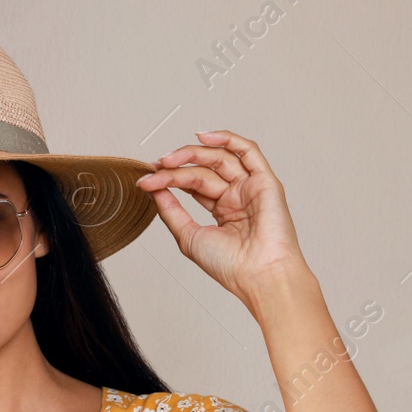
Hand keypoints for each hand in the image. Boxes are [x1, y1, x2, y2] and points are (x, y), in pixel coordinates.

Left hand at [136, 130, 309, 305]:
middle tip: (155, 169)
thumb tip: (153, 189)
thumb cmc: (230, 266)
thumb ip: (171, 211)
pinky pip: (248, 151)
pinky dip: (227, 139)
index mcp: (223, 210)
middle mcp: (238, 196)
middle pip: (202, 171)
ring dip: (192, 154)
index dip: (169, 178)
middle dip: (176, 168)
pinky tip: (203, 136)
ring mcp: (251, 187)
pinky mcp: (265, 181)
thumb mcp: (188, 236)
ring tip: (169, 159)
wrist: (258, 275)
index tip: (146, 180)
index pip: (193, 184)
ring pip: (219, 159)